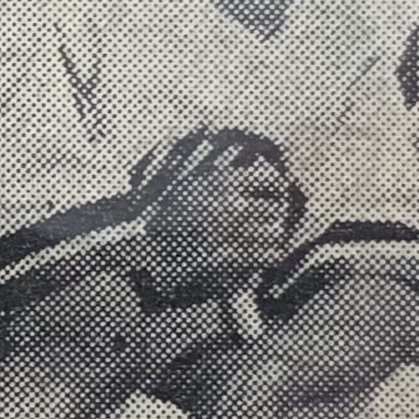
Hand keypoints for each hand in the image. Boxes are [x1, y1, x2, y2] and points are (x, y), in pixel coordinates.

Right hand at [140, 163, 300, 299]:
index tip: (275, 195)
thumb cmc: (166, 207)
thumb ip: (224, 170)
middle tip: (274, 220)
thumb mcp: (194, 178)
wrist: (141, 238)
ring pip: (274, 232)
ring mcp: (228, 232)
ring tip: (270, 238)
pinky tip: (267, 255)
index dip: (277, 188)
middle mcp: (228, 205)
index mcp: (222, 181)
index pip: (271, 179)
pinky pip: (265, 255)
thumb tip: (257, 161)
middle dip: (277, 215)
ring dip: (275, 236)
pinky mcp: (226, 257)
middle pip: (277, 207)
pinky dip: (271, 256)